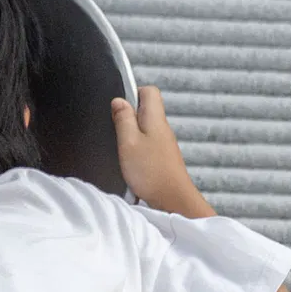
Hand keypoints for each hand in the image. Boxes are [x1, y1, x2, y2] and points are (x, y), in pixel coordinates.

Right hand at [110, 88, 208, 217]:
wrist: (172, 200)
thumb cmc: (151, 172)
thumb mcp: (128, 142)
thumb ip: (123, 119)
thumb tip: (119, 101)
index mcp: (155, 119)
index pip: (149, 91)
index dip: (132, 93)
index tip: (119, 108)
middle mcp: (162, 128)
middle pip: (146, 110)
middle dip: (128, 116)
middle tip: (118, 132)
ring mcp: (163, 143)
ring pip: (145, 128)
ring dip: (131, 135)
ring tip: (123, 149)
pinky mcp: (162, 157)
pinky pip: (147, 144)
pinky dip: (136, 150)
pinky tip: (130, 163)